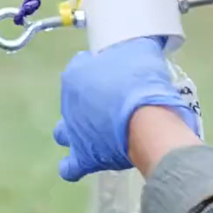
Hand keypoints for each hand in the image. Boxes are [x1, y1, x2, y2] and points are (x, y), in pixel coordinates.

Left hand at [53, 37, 200, 181]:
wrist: (148, 118)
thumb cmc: (143, 80)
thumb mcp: (142, 50)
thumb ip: (135, 48)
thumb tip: (141, 45)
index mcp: (76, 72)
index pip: (81, 64)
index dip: (99, 66)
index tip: (117, 70)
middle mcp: (68, 102)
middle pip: (72, 99)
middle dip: (87, 99)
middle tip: (113, 100)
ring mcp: (73, 131)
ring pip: (64, 132)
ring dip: (75, 132)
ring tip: (96, 132)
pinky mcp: (83, 157)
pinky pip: (71, 167)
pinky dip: (75, 165)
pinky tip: (89, 161)